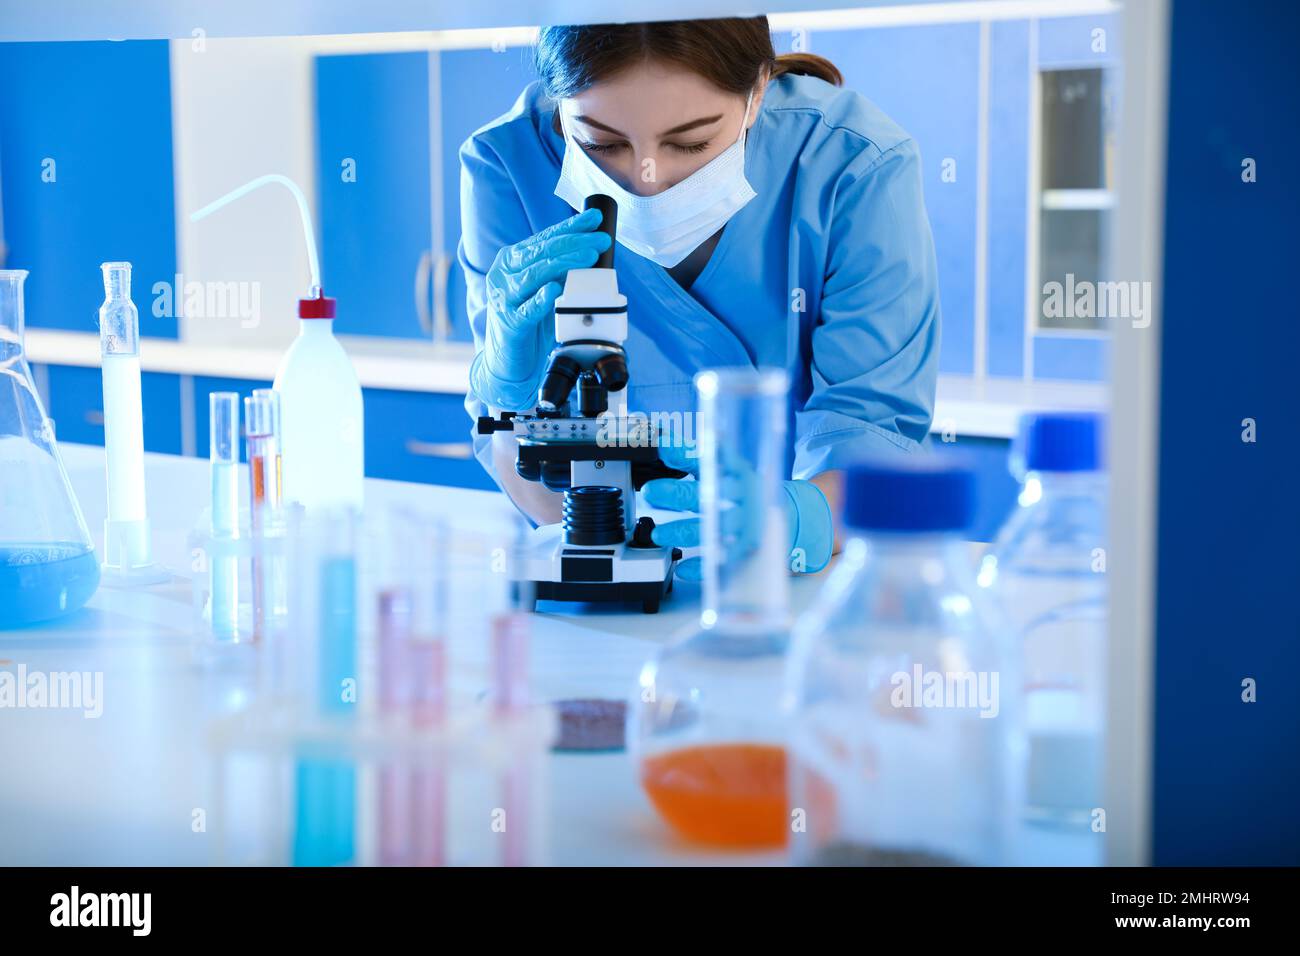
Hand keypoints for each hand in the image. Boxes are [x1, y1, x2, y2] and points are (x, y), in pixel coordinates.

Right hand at [471, 208, 610, 410]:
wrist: (506, 361)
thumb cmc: (527, 322)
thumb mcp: (543, 289)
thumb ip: (558, 271)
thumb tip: (588, 250)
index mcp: (512, 261)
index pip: (545, 238)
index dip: (571, 226)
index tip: (594, 219)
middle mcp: (504, 274)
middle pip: (542, 252)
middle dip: (575, 242)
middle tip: (601, 240)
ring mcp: (504, 298)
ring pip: (536, 274)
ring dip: (565, 264)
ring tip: (589, 257)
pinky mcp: (510, 323)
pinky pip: (528, 309)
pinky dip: (542, 299)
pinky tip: (555, 289)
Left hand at [642, 440, 832, 580]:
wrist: (793, 517)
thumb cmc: (749, 492)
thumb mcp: (731, 469)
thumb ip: (701, 458)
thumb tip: (666, 441)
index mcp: (737, 472)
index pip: (708, 459)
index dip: (685, 453)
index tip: (663, 448)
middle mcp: (741, 497)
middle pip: (706, 495)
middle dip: (677, 494)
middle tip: (651, 492)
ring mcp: (744, 525)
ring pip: (710, 529)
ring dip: (683, 531)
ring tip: (658, 535)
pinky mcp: (745, 551)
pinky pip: (721, 560)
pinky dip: (702, 566)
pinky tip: (683, 568)